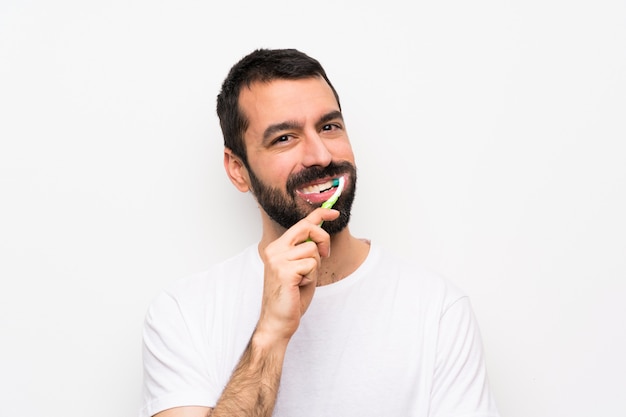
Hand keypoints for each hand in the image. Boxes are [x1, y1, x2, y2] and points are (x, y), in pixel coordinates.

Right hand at [256, 208, 339, 342]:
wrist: (278, 321)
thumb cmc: (290, 298)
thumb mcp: (300, 269)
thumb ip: (306, 251)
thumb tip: (319, 236)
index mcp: (277, 247)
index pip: (301, 224)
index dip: (319, 214)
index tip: (334, 212)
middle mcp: (275, 250)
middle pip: (307, 228)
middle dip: (322, 239)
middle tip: (325, 254)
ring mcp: (278, 259)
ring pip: (312, 250)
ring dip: (314, 267)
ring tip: (303, 280)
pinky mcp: (285, 271)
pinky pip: (311, 265)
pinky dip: (311, 277)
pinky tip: (300, 286)